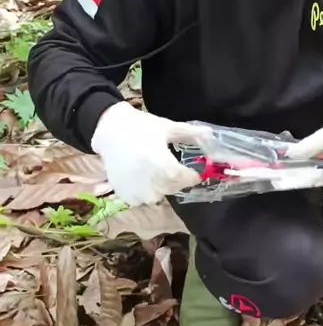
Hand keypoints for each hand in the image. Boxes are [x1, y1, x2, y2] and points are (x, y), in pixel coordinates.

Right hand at [91, 102, 211, 204]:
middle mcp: (149, 181)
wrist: (109, 130)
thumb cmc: (140, 126)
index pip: (185, 179)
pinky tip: (142, 176)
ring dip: (162, 186)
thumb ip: (190, 133)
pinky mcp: (124, 194)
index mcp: (161, 163)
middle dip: (177, 179)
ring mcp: (135, 190)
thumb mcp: (167, 127)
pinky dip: (147, 191)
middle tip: (173, 167)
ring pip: (159, 195)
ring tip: (156, 170)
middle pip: (173, 187)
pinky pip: (143, 199)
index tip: (195, 171)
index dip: (192, 176)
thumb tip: (211, 135)